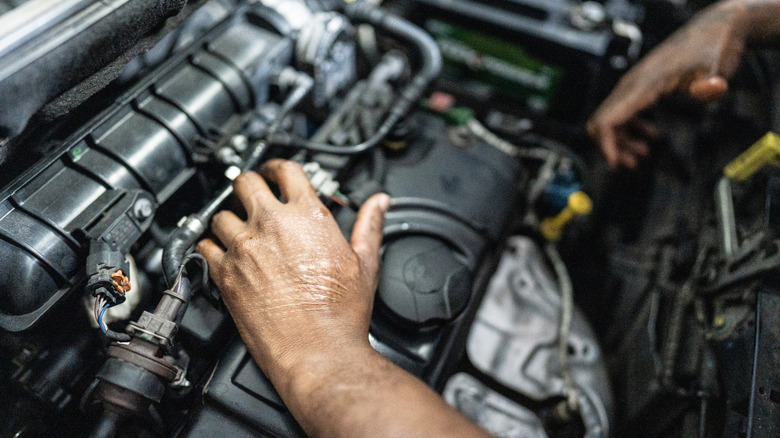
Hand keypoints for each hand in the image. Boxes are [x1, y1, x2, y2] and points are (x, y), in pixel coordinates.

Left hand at [196, 159, 389, 384]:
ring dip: (229, 218)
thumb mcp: (366, 263)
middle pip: (246, 182)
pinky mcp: (225, 274)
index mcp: (308, 216)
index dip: (278, 167)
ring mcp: (245, 248)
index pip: (286, 170)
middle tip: (251, 194)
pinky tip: (220, 252)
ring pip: (221, 214)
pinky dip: (210, 246)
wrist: (318, 351)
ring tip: (237, 228)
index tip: (275, 172)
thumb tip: (379, 204)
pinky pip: (205, 246)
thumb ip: (370, 226)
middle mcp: (272, 225)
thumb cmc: (341, 313)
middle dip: (249, 184)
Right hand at [587, 1, 748, 168]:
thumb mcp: (715, 66)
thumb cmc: (709, 46)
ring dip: (620, 142)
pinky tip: (649, 137)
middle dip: (610, 147)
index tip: (615, 163)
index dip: (605, 145)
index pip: (607, 118)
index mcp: (641, 84)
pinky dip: (629, 130)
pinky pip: (623, 113)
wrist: (711, 31)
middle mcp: (631, 85)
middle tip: (630, 164)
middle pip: (602, 121)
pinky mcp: (639, 88)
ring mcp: (633, 86)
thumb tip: (711, 90)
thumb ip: (711, 82)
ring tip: (639, 157)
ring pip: (610, 119)